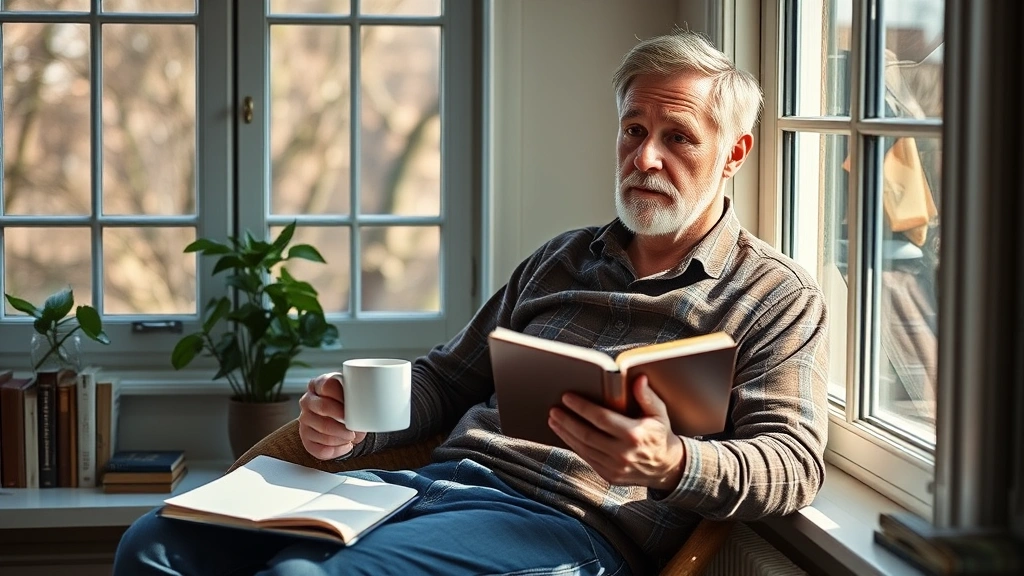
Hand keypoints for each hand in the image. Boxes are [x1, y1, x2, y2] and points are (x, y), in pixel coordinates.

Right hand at [298, 372, 366, 459]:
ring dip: (341, 436)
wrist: (345, 421)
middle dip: (342, 418)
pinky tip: (345, 445)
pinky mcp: (306, 439)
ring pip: (321, 430)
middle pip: (323, 407)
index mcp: (318, 384)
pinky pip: (319, 448)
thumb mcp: (352, 394)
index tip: (355, 404)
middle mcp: (307, 401)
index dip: (342, 396)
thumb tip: (371, 402)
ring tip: (352, 436)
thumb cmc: (349, 405)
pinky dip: (337, 450)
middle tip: (355, 426)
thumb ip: (357, 393)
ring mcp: (304, 420)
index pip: (327, 385)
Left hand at [548, 375, 684, 489]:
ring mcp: (615, 467)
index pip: (601, 418)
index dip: (582, 407)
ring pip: (583, 448)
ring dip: (565, 433)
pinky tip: (566, 435)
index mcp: (634, 435)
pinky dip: (574, 446)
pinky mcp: (609, 476)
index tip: (567, 398)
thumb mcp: (659, 414)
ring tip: (554, 420)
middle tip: (554, 410)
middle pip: (587, 434)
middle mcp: (623, 453)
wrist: (667, 467)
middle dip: (567, 421)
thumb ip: (647, 396)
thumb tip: (638, 379)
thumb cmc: (659, 435)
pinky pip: (587, 458)